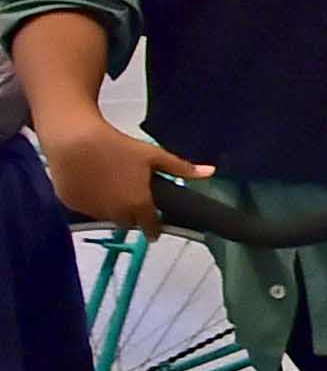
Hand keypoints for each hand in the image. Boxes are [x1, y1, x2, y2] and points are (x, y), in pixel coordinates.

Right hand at [42, 115, 201, 228]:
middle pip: (129, 222)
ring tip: (112, 186)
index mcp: (139, 204)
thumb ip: (181, 168)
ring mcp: (93, 210)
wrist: (75, 139)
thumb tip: (210, 172)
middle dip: (133, 214)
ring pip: (107, 216)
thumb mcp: (153, 155)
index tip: (155, 231)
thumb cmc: (116, 146)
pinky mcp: (72, 203)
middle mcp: (116, 212)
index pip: (151, 227)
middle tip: (133, 198)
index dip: (154, 229)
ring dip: (112, 208)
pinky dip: (91, 201)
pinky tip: (92, 184)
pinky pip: (86, 208)